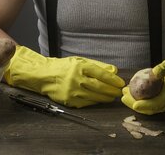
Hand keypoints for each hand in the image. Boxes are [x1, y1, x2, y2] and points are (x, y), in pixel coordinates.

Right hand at [3, 45, 124, 107]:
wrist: (44, 75)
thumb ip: (98, 66)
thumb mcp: (80, 61)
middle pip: (100, 87)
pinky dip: (95, 101)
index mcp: (80, 67)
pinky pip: (87, 103)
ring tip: (111, 96)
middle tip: (118, 92)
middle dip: (112, 91)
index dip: (112, 80)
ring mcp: (73, 91)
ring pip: (95, 97)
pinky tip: (99, 99)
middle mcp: (77, 79)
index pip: (101, 74)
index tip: (120, 83)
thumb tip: (114, 70)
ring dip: (105, 98)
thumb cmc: (63, 67)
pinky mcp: (70, 101)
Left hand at [121, 48, 164, 114]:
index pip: (155, 104)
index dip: (143, 105)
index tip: (132, 102)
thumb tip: (155, 71)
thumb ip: (164, 68)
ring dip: (135, 102)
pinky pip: (150, 104)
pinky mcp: (163, 101)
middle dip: (134, 104)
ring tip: (124, 94)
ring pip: (149, 108)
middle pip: (149, 109)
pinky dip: (140, 100)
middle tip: (123, 96)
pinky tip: (132, 93)